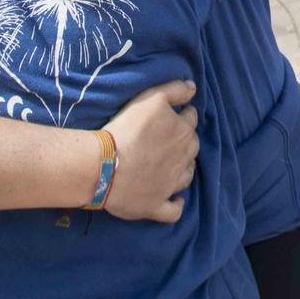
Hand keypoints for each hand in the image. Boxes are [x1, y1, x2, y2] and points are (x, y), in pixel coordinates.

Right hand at [101, 79, 198, 222]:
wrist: (105, 166)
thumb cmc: (126, 128)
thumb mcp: (151, 99)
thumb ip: (175, 90)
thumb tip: (193, 88)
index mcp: (183, 133)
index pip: (191, 118)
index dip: (184, 114)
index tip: (175, 114)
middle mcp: (182, 159)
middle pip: (192, 146)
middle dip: (185, 140)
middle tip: (170, 138)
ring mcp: (171, 185)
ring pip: (187, 176)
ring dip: (184, 169)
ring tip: (174, 165)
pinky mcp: (157, 205)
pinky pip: (173, 210)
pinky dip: (176, 205)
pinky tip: (176, 199)